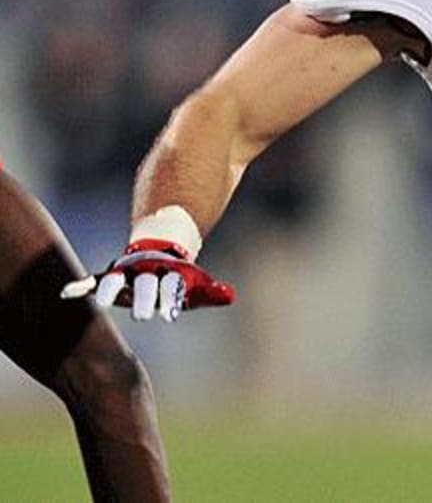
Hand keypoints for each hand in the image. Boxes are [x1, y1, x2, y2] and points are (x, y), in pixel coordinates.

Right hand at [61, 239, 234, 321]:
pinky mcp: (110, 277)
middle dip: (145, 299)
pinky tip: (68, 293)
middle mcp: (147, 273)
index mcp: (170, 276)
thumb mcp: (196, 283)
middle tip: (145, 317)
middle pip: (146, 286)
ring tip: (100, 303)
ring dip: (109, 291)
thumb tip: (230, 295)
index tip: (171, 315)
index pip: (172, 288)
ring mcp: (128, 273)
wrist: (161, 248)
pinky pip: (94, 280)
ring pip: (117, 280)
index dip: (172, 300)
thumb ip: (210, 291)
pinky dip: (82, 285)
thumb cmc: (178, 277)